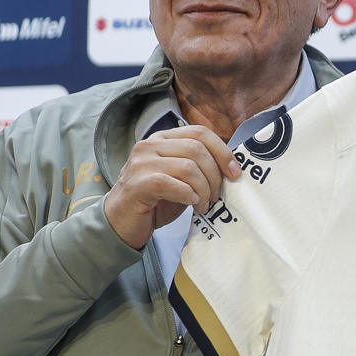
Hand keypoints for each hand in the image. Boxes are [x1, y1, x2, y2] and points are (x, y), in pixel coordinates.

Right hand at [103, 124, 239, 248]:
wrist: (120, 223)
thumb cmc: (153, 201)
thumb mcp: (179, 178)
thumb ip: (197, 167)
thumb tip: (230, 167)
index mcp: (162, 139)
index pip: (200, 133)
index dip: (223, 151)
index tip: (235, 173)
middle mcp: (149, 145)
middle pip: (197, 149)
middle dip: (215, 175)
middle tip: (215, 196)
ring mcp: (141, 163)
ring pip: (189, 167)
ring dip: (204, 189)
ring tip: (203, 204)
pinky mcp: (138, 183)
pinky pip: (174, 184)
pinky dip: (189, 196)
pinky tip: (190, 204)